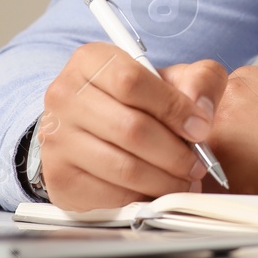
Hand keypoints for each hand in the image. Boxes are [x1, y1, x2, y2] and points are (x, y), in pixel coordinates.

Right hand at [38, 42, 226, 210]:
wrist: (91, 129)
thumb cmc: (136, 101)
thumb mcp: (171, 78)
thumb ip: (199, 80)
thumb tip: (201, 111)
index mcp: (91, 61)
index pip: (132, 82)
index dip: (173, 108)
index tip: (200, 128)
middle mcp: (65, 96)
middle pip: (131, 129)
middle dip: (175, 153)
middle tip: (197, 164)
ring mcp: (56, 138)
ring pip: (124, 167)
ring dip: (164, 180)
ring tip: (184, 181)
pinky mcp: (59, 177)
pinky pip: (110, 194)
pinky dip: (141, 197)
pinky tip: (156, 190)